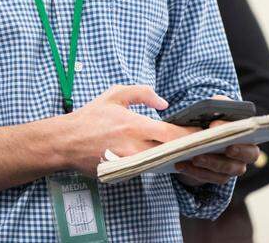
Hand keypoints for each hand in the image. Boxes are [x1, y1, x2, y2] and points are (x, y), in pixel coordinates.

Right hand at [59, 85, 195, 176]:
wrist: (66, 142)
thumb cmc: (91, 117)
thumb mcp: (115, 95)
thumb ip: (142, 93)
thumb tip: (164, 103)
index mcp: (135, 126)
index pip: (172, 134)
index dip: (190, 135)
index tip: (202, 132)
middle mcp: (135, 147)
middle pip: (171, 152)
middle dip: (187, 148)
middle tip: (201, 144)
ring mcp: (130, 164)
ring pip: (161, 163)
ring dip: (173, 157)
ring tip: (185, 149)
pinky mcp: (124, 174)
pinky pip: (147, 169)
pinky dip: (156, 163)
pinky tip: (163, 157)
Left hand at [174, 95, 259, 185]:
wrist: (200, 138)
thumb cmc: (211, 119)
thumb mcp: (216, 108)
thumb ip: (220, 104)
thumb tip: (217, 106)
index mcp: (247, 134)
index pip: (250, 134)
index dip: (236, 131)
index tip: (215, 124)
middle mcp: (245, 154)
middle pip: (247, 156)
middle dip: (232, 152)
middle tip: (217, 147)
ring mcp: (232, 168)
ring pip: (226, 170)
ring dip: (209, 163)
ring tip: (193, 157)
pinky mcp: (217, 177)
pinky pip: (209, 177)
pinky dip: (195, 171)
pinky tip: (181, 164)